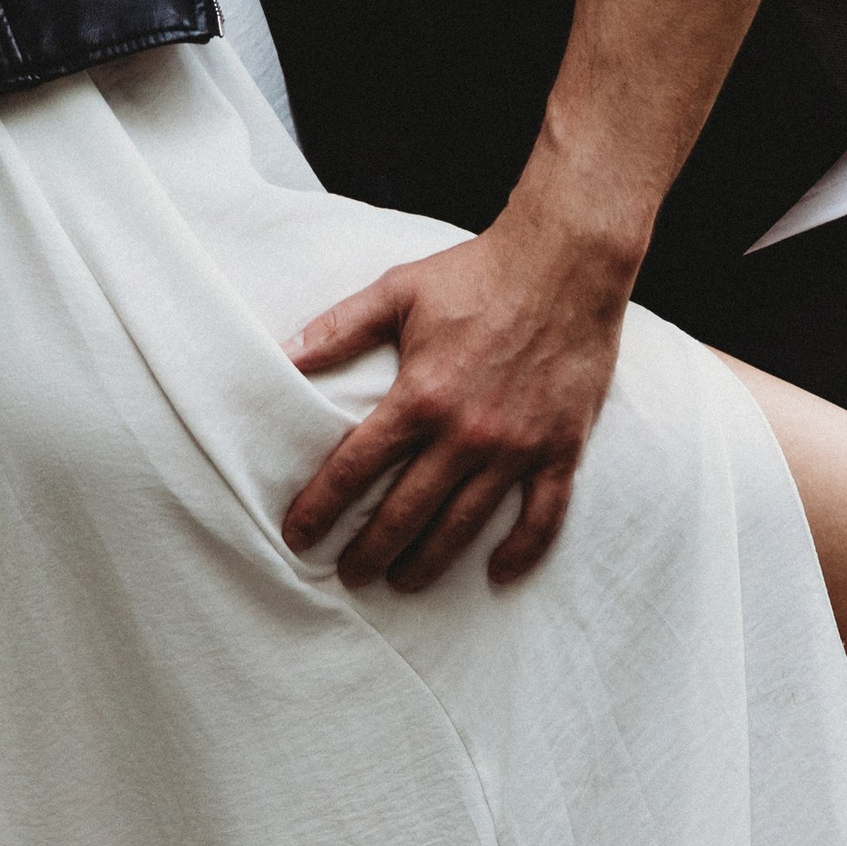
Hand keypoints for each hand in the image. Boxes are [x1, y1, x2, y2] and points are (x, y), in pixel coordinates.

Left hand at [279, 191, 633, 590]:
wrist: (566, 263)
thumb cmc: (476, 274)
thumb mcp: (397, 290)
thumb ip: (337, 328)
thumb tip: (281, 357)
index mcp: (421, 395)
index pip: (357, 467)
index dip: (322, 507)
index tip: (297, 535)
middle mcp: (466, 432)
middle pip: (406, 513)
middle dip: (371, 551)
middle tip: (349, 575)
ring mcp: (517, 447)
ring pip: (465, 526)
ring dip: (429, 563)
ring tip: (403, 582)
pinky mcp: (561, 449)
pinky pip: (542, 518)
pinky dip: (520, 552)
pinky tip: (497, 572)